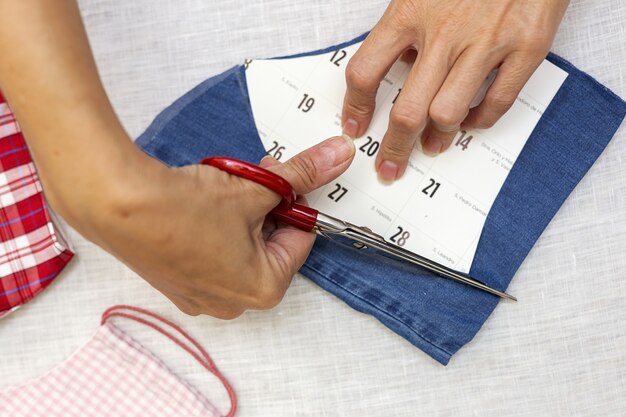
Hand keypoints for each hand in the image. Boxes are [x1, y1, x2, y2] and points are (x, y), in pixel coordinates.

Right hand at [91, 136, 353, 318]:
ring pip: (241, 248)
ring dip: (241, 216)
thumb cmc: (185, 209)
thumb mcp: (256, 187)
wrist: (117, 206)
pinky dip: (214, 230)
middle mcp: (234, 304)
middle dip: (266, 209)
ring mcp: (201, 298)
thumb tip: (339, 156)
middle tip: (250, 181)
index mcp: (265, 289)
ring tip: (220, 192)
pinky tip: (197, 208)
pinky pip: (212, 256)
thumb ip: (303, 173)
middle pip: (271, 245)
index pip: (302, 237)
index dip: (294, 201)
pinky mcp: (177, 285)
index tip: (281, 179)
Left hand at [342, 0, 568, 181]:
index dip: (355, 108)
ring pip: (448, 114)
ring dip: (437, 138)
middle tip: (391, 164)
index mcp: (410, 12)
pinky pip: (497, 103)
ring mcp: (487, 42)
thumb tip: (387, 67)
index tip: (354, 127)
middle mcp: (445, 32)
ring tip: (432, 144)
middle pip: (407, 110)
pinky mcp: (526, 48)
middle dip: (395, 146)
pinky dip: (480, 122)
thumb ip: (403, 28)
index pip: (366, 71)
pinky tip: (471, 121)